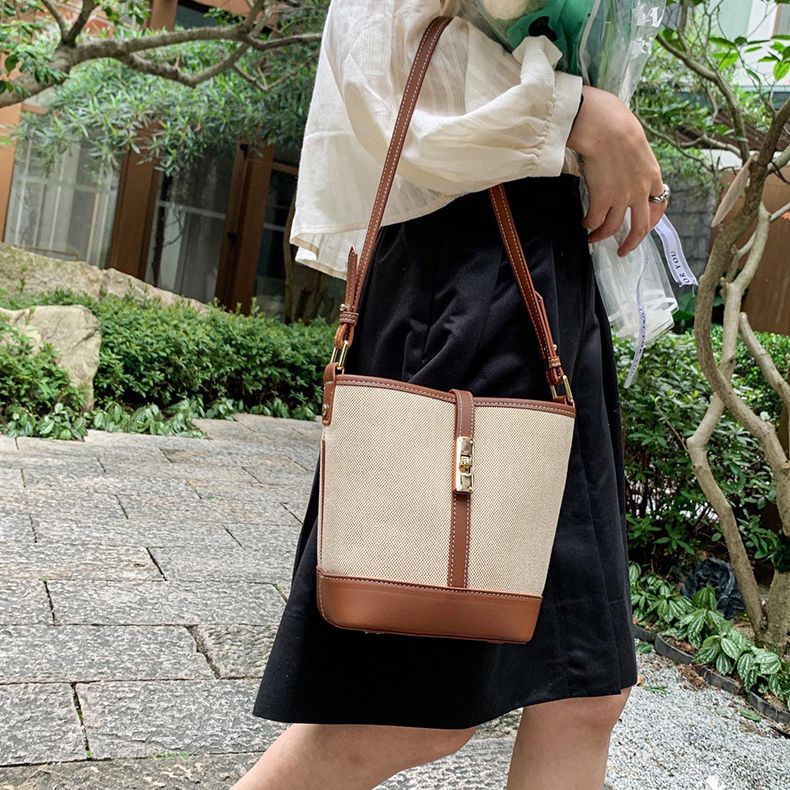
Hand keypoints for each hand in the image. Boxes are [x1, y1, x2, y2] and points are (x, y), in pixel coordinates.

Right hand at [567, 86, 666, 256]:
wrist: (605, 127)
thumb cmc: (616, 123)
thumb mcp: (634, 140)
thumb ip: (633, 157)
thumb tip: (622, 161)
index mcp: (652, 174)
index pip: (659, 203)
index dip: (653, 218)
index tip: (647, 224)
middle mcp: (640, 191)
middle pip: (640, 226)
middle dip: (632, 242)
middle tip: (623, 250)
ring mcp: (621, 197)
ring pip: (613, 228)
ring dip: (602, 236)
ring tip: (593, 239)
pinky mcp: (602, 200)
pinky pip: (595, 221)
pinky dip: (589, 225)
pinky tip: (584, 223)